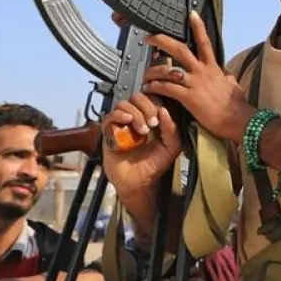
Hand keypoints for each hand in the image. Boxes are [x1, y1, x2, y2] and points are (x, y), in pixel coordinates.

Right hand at [101, 89, 185, 215]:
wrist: (138, 183)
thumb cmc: (154, 165)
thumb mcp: (171, 148)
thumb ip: (172, 129)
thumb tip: (164, 111)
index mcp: (152, 118)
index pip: (152, 98)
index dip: (156, 103)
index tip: (161, 117)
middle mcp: (136, 118)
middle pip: (138, 97)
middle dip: (147, 107)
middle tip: (152, 124)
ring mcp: (122, 123)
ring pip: (124, 104)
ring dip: (135, 114)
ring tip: (142, 130)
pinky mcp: (109, 131)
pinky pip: (110, 116)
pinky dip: (119, 115)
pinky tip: (127, 123)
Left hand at [142, 12, 254, 143]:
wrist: (238, 119)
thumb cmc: (236, 105)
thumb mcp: (232, 85)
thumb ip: (226, 77)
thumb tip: (226, 74)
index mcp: (212, 67)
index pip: (204, 42)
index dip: (198, 26)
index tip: (191, 13)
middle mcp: (202, 71)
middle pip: (180, 50)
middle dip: (162, 41)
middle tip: (149, 37)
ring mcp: (195, 84)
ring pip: (168, 70)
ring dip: (153, 71)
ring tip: (145, 74)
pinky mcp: (189, 98)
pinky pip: (167, 89)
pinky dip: (155, 87)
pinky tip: (148, 88)